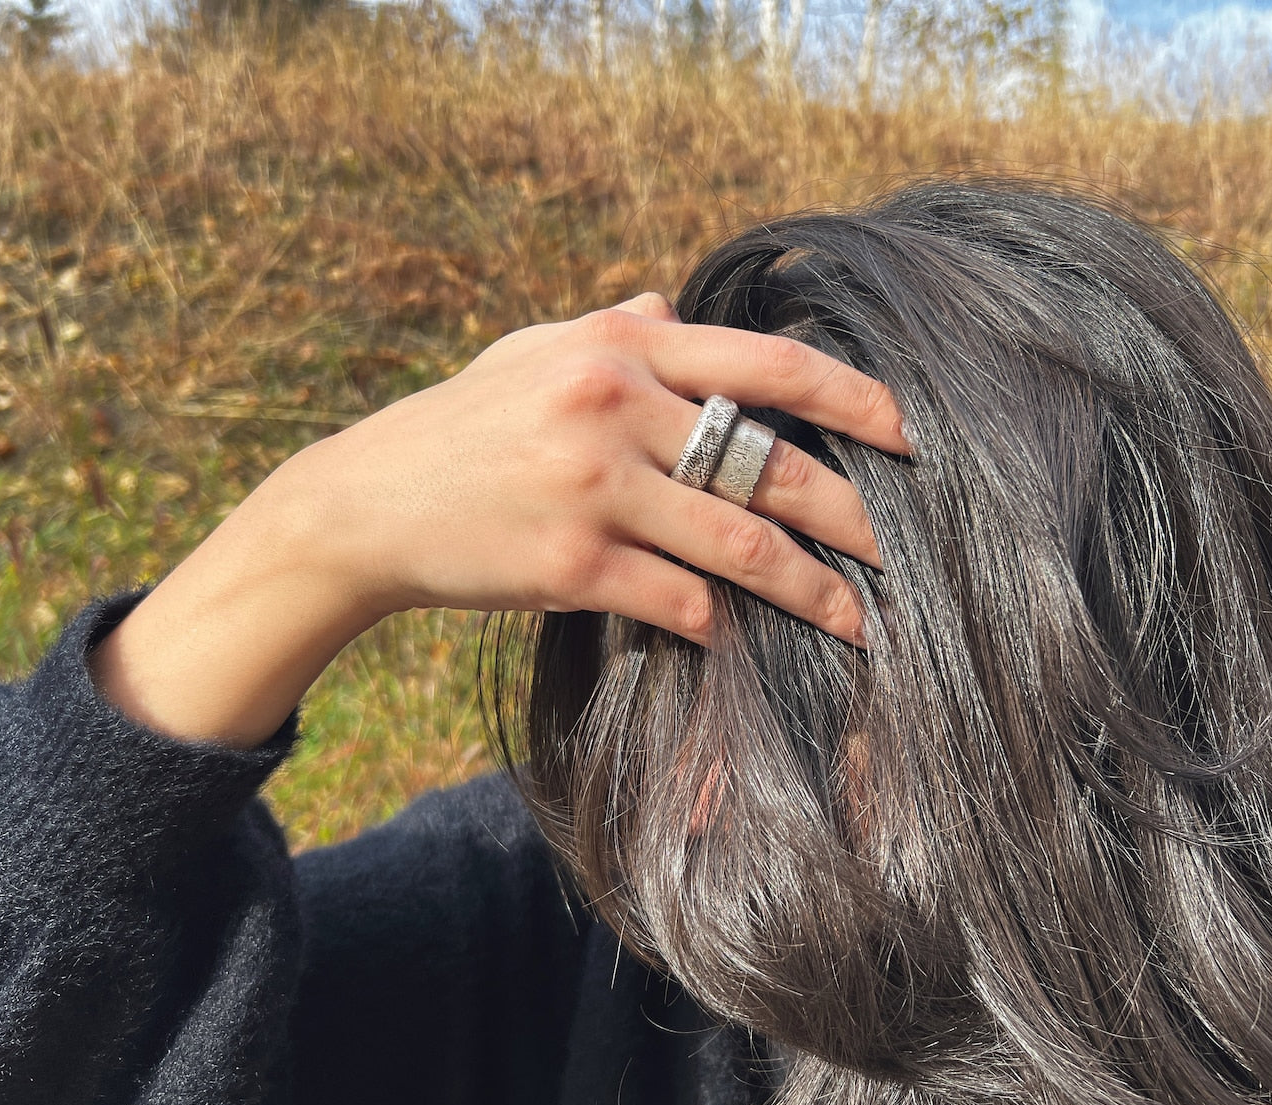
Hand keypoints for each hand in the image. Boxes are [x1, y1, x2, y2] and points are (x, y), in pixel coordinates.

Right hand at [90, 294, 905, 746]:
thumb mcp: (531, 351)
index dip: (851, 399)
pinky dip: (718, 622)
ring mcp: (592, 487)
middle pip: (769, 465)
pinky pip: (676, 600)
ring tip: (857, 620)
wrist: (364, 502)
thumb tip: (673, 300)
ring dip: (811, 590)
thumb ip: (614, 327)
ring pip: (740, 544)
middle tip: (903, 550)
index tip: (907, 434)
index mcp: (619, 346)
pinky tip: (740, 638)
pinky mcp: (568, 565)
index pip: (765, 365)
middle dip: (851, 513)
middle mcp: (614, 407)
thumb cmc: (463, 424)